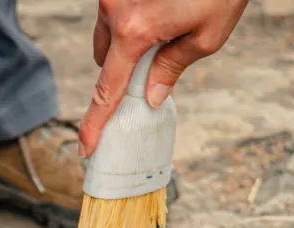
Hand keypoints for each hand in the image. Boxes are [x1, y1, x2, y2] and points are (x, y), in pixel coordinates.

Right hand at [79, 0, 249, 155]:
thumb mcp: (208, 36)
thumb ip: (173, 67)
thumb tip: (151, 95)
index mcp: (135, 32)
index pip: (107, 89)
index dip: (95, 122)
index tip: (85, 147)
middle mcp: (115, 10)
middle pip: (102, 57)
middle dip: (120, 67)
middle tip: (153, 63)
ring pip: (105, 32)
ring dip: (123, 42)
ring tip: (163, 24)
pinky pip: (114, 10)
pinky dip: (129, 19)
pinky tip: (160, 7)